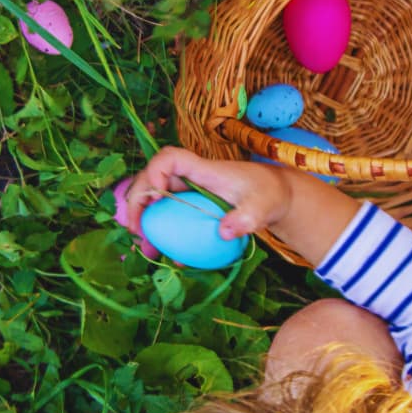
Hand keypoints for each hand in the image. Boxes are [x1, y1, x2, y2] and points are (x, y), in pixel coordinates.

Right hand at [117, 147, 356, 267]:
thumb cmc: (269, 195)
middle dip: (136, 202)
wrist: (276, 196)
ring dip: (143, 221)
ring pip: (154, 199)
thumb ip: (246, 219)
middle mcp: (190, 178)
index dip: (154, 173)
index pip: (169, 158)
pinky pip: (166, 215)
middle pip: (151, 179)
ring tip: (144, 248)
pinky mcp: (189, 206)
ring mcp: (187, 192)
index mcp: (203, 170)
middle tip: (136, 230)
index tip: (157, 199)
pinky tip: (163, 254)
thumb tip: (223, 232)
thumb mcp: (263, 207)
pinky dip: (159, 233)